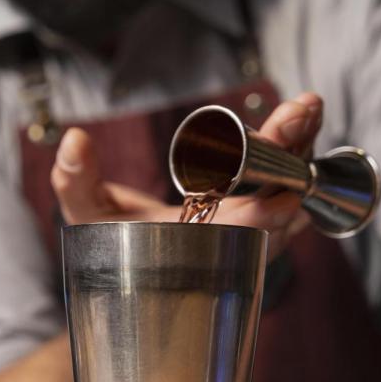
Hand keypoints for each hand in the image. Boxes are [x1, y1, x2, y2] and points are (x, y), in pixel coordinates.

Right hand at [50, 93, 322, 254]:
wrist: (145, 273)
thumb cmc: (115, 249)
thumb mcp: (88, 218)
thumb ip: (77, 182)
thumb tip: (74, 139)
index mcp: (196, 251)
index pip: (237, 237)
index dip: (262, 216)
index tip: (284, 196)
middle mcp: (237, 247)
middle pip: (277, 203)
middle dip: (289, 157)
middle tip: (298, 113)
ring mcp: (259, 233)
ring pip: (292, 192)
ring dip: (301, 149)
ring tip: (306, 108)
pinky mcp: (268, 217)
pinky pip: (293, 185)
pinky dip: (300, 153)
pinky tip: (304, 120)